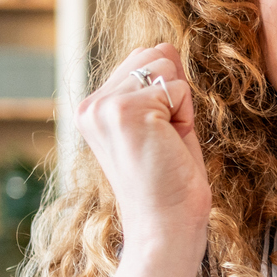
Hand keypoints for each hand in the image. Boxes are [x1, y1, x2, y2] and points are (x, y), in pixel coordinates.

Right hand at [77, 44, 211, 249]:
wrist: (165, 230)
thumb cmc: (170, 186)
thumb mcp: (160, 126)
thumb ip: (156, 86)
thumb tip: (165, 46)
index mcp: (92, 109)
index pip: (142, 62)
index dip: (166, 96)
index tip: (157, 142)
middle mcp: (90, 105)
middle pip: (155, 54)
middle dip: (174, 95)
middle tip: (164, 144)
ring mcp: (105, 106)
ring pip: (167, 66)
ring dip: (180, 107)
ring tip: (165, 146)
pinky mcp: (126, 110)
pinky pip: (179, 89)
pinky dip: (186, 118)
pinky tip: (169, 149)